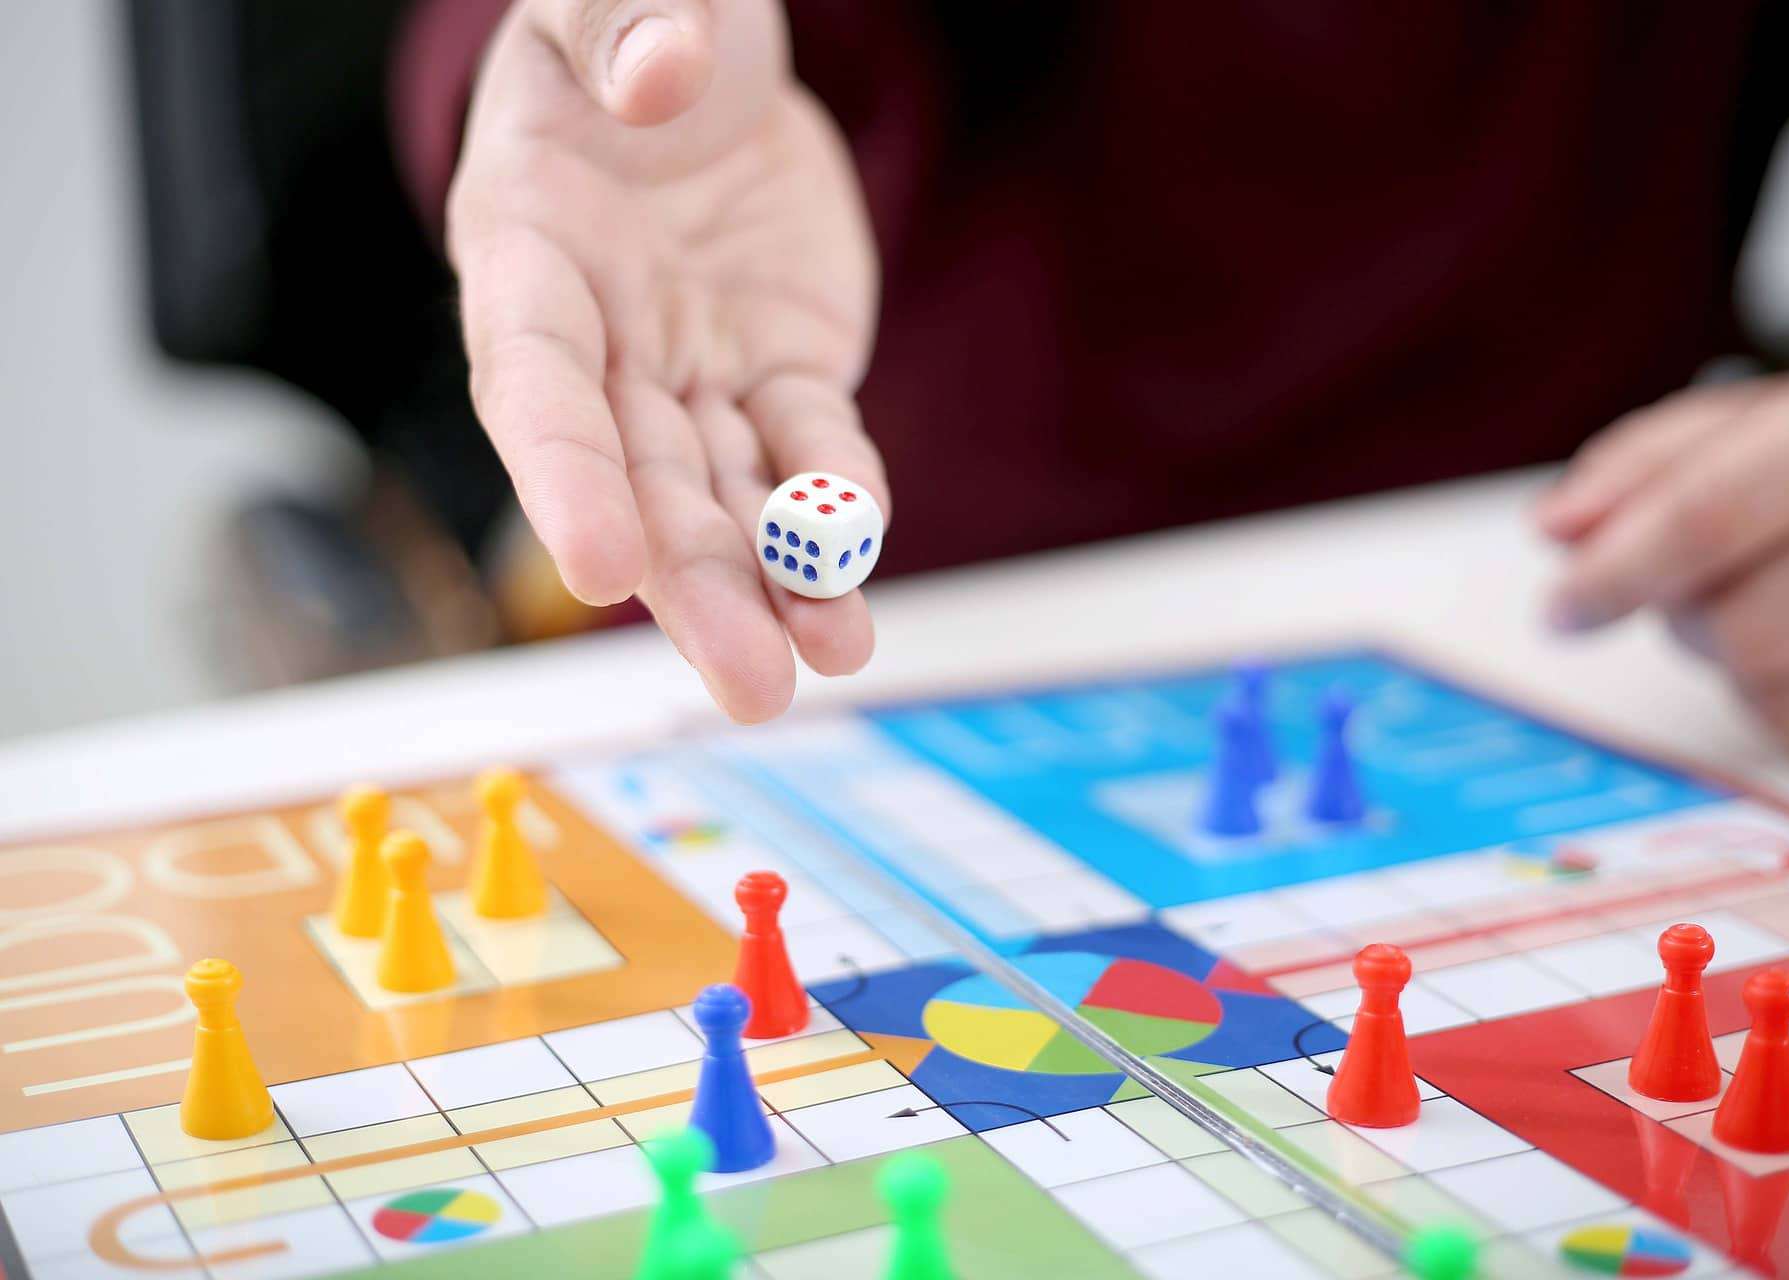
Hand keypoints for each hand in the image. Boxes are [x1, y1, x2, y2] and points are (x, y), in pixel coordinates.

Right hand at [448, 0, 882, 721]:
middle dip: (695, 587)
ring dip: (775, 585)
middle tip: (752, 687)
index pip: (534, 385)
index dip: (563, 478)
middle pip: (642, 483)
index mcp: (526, 256)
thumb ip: (618, 19)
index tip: (598, 569)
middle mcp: (603, 340)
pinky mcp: (780, 370)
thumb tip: (661, 72)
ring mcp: (694, 368)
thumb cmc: (630, 17)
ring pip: (728, 495)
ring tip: (828, 662)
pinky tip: (859, 577)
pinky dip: (838, 507)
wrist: (704, 58)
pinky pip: (812, 447)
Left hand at [1536, 367, 1788, 749]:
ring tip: (1743, 610)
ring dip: (1727, 666)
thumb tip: (1557, 528)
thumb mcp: (1719, 434)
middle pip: (1749, 627)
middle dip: (1683, 623)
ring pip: (1787, 692)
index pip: (1711, 517)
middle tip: (1677, 595)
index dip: (1617, 573)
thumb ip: (1631, 473)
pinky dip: (1777, 701)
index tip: (1562, 608)